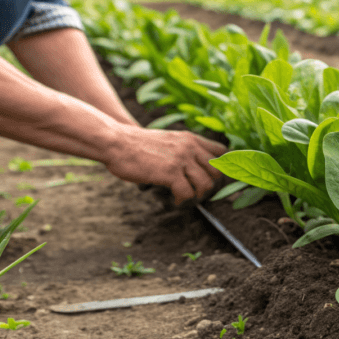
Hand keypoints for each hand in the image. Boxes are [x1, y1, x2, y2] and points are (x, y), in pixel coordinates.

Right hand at [105, 126, 227, 203]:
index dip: (221, 166)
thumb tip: (195, 162)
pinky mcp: (170, 173)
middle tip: (197, 189)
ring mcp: (181, 160)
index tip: (211, 177)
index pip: (221, 151)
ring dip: (197, 194)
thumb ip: (183, 147)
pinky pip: (187, 193)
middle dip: (209, 183)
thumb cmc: (138, 144)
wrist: (116, 142)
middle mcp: (189, 147)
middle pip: (217, 171)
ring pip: (206, 184)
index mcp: (190, 138)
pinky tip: (175, 200)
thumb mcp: (167, 139)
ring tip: (186, 196)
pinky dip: (182, 200)